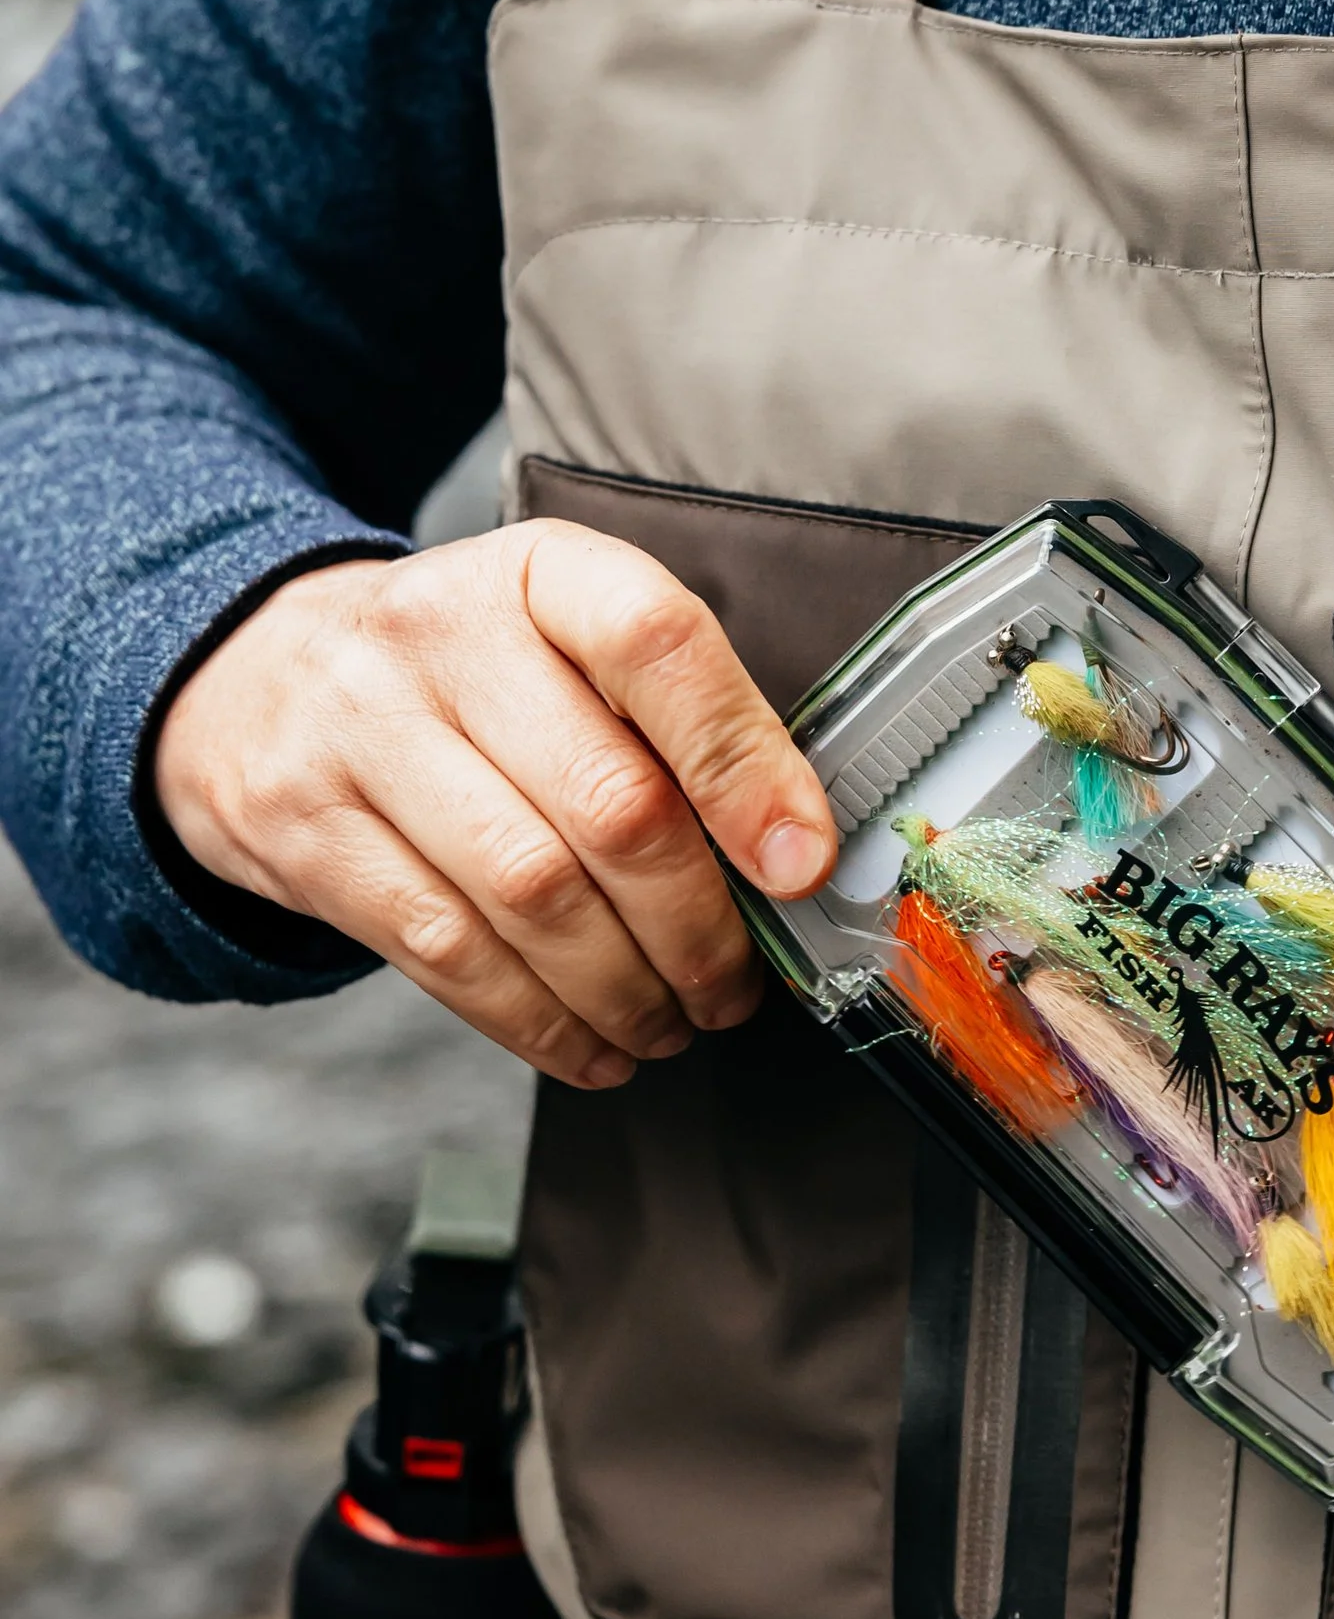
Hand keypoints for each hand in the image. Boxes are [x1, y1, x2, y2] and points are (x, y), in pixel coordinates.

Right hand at [153, 522, 835, 1087]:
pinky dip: (539, 1021)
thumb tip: (794, 854)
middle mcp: (438, 636)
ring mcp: (356, 733)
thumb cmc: (462, 676)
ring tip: (675, 1025)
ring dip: (626, 989)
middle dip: (697, 924)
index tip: (800, 866)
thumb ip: (672, 719)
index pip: (656, 643)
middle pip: (607, 802)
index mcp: (537, 571)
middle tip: (736, 986)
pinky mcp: (304, 834)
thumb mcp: (561, 641)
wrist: (248, 678)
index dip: (743, 765)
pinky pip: (445, 953)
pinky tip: (594, 1046)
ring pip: (530, 894)